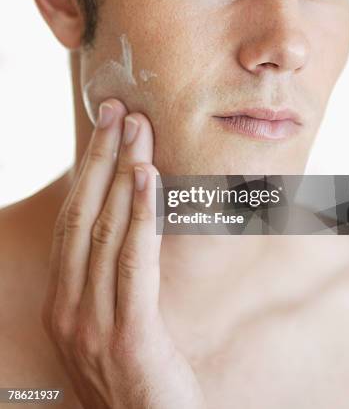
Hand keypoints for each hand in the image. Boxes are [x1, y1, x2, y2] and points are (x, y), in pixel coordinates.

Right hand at [41, 98, 206, 408]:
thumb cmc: (137, 375)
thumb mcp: (113, 322)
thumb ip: (111, 277)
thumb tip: (130, 218)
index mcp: (62, 302)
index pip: (72, 220)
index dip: (86, 170)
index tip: (104, 127)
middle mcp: (67, 309)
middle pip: (83, 214)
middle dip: (101, 158)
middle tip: (119, 111)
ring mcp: (91, 325)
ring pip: (106, 231)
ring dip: (123, 173)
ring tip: (137, 130)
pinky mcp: (127, 338)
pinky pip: (132, 263)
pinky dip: (140, 216)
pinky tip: (149, 178)